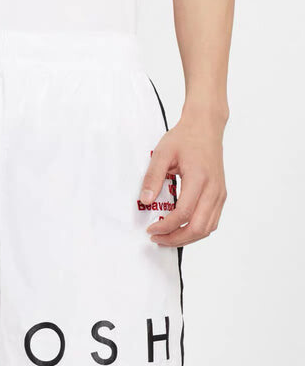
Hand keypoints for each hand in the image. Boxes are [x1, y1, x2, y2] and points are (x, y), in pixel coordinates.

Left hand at [140, 111, 227, 246]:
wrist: (205, 127)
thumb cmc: (185, 138)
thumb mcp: (162, 153)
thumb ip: (153, 178)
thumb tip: (145, 201)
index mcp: (199, 178)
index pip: (184, 213)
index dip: (166, 227)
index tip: (151, 230)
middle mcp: (214, 189)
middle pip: (198, 227)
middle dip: (176, 239)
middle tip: (157, 239)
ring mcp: (219, 193)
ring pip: (207, 228)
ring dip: (187, 238)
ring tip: (167, 237)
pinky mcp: (220, 195)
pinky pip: (211, 221)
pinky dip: (196, 230)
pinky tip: (180, 229)